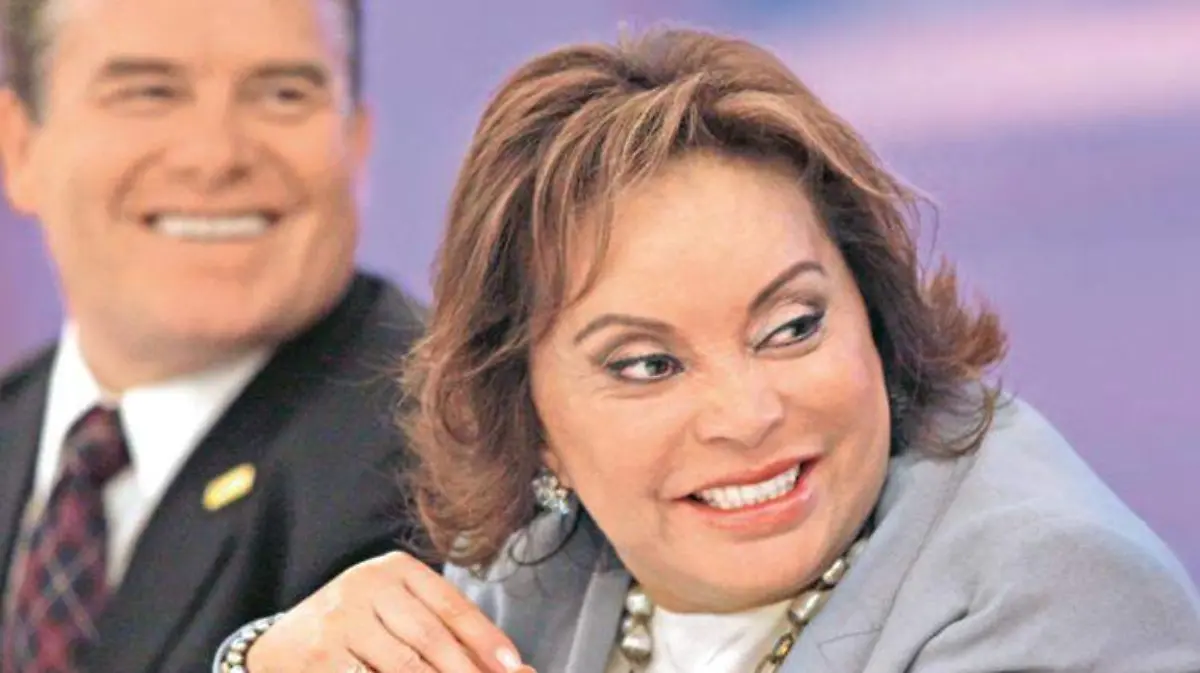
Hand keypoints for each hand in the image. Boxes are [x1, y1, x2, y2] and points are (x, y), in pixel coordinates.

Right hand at [246, 552, 530, 672]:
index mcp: (395, 568)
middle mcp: (366, 585)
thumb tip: (513, 665)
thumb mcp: (398, 612)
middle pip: (430, 637)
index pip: (451, 605)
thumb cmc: (357, 627)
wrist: (280, 645)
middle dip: (465, 670)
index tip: (515, 666)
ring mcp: (340, 620)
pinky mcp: (320, 656)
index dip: (485, 638)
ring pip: (404, 666)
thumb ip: (446, 631)